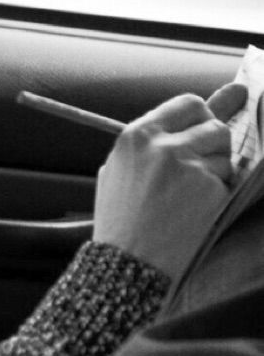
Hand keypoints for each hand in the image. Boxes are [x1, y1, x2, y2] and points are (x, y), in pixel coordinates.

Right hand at [93, 82, 246, 281]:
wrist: (125, 262)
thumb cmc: (123, 216)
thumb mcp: (125, 168)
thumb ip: (164, 136)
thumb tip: (232, 93)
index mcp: (135, 135)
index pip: (187, 103)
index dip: (199, 118)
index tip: (197, 133)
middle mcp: (160, 144)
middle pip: (212, 123)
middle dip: (212, 141)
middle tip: (196, 166)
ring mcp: (186, 165)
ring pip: (224, 150)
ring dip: (215, 169)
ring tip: (187, 194)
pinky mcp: (208, 188)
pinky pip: (228, 179)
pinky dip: (217, 193)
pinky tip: (193, 210)